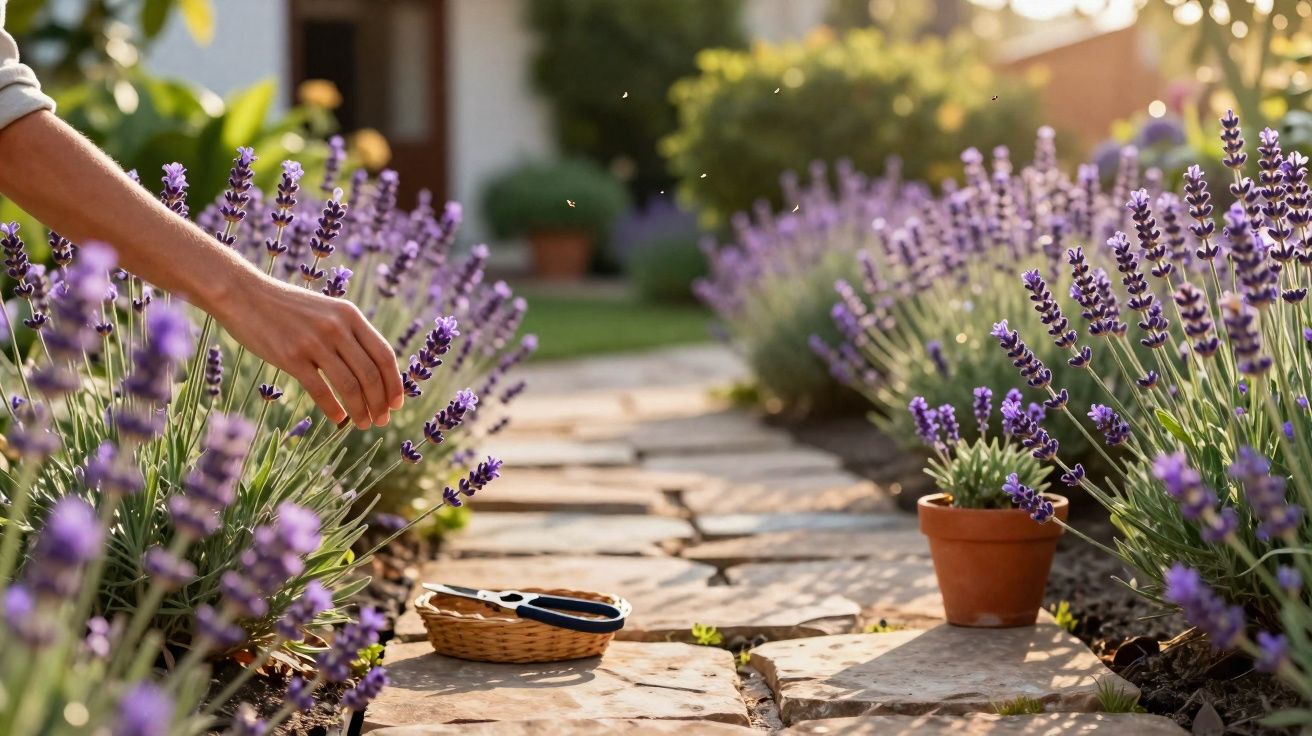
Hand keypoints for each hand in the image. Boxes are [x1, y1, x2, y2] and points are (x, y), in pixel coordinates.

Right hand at [211, 273, 403, 428]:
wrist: (245, 294)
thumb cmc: (287, 306)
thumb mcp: (327, 310)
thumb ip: (349, 333)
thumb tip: (373, 370)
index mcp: (350, 315)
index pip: (384, 355)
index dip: (395, 384)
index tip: (397, 404)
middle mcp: (337, 327)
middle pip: (371, 375)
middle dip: (380, 403)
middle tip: (381, 421)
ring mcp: (314, 342)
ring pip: (350, 386)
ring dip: (361, 411)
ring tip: (362, 424)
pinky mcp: (291, 357)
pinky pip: (320, 391)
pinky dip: (334, 409)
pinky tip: (338, 419)